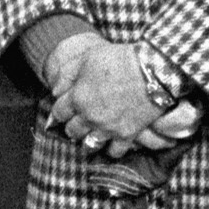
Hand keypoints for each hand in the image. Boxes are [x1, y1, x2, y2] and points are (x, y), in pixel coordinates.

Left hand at [40, 32, 197, 156]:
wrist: (152, 71)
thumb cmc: (119, 60)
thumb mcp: (89, 57)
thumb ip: (68, 73)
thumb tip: (56, 89)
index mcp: (77, 98)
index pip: (58, 112)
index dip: (60, 110)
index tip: (64, 109)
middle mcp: (89, 117)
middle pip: (72, 131)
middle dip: (72, 126)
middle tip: (77, 122)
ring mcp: (108, 129)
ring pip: (89, 145)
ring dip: (88, 140)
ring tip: (91, 135)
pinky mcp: (126, 135)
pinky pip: (114, 152)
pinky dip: (111, 148)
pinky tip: (112, 141)